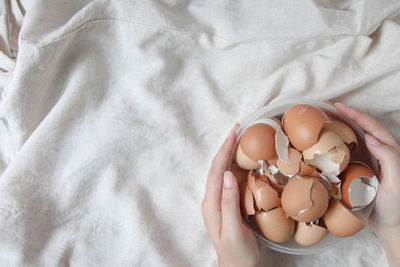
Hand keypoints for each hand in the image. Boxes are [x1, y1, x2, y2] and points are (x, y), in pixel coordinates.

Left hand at [201, 123, 259, 266]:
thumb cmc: (237, 253)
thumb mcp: (234, 230)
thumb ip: (230, 203)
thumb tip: (228, 175)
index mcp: (212, 204)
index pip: (216, 171)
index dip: (224, 150)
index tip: (234, 133)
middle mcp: (212, 200)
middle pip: (217, 168)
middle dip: (225, 147)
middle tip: (237, 129)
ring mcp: (218, 202)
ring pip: (222, 172)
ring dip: (228, 154)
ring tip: (238, 139)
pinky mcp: (226, 205)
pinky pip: (228, 180)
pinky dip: (233, 166)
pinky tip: (241, 162)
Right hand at [335, 103, 399, 265]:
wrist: (389, 226)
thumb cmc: (394, 206)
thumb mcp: (395, 183)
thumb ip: (389, 159)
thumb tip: (370, 138)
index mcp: (389, 152)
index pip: (371, 128)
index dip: (356, 115)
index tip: (339, 107)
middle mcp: (380, 154)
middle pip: (363, 129)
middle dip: (348, 116)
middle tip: (329, 109)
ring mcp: (370, 162)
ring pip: (356, 140)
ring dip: (343, 128)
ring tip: (327, 122)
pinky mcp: (361, 171)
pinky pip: (349, 154)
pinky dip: (338, 146)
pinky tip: (327, 146)